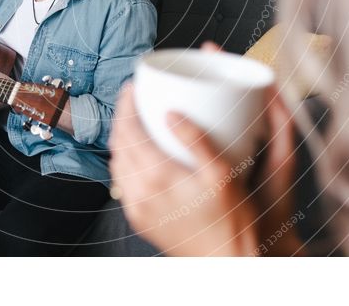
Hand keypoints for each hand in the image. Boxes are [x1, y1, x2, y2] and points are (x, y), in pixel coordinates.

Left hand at [109, 51, 300, 255]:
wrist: (227, 260)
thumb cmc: (232, 218)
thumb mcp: (221, 173)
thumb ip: (195, 139)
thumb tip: (171, 112)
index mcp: (157, 175)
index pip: (127, 129)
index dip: (125, 104)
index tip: (132, 87)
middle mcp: (139, 192)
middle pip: (117, 143)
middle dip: (122, 116)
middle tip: (133, 99)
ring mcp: (136, 208)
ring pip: (116, 163)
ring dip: (121, 139)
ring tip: (136, 122)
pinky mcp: (139, 219)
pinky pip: (122, 183)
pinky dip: (125, 162)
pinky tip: (139, 156)